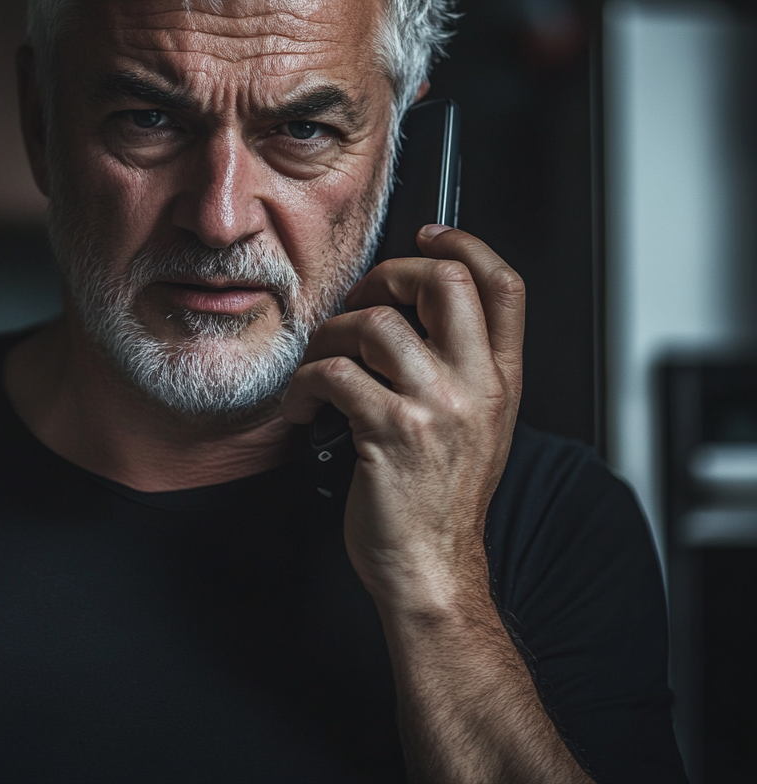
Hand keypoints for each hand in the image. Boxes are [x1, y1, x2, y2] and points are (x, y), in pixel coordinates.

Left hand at [281, 225, 524, 609]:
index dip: (465, 244)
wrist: (432, 571)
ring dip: (330, 336)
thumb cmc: (440, 500)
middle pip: (443, 281)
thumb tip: (411, 310)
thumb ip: (459, 368)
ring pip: (376, 324)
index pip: (504, 285)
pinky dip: (304, 383)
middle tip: (360, 301)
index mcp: (500, 380)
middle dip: (387, 274)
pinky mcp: (390, 433)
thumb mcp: (476, 427)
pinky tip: (302, 405)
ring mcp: (437, 409)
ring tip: (319, 364)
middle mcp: (477, 387)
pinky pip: (334, 373)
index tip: (428, 234)